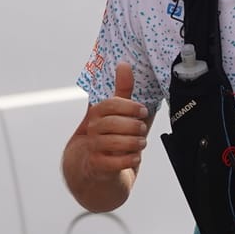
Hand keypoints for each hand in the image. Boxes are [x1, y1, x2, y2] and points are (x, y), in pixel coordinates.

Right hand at [81, 61, 150, 178]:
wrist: (93, 169)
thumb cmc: (109, 137)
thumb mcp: (116, 114)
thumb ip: (121, 91)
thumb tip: (124, 64)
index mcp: (96, 114)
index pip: (111, 105)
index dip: (129, 107)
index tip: (142, 111)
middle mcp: (92, 130)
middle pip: (112, 123)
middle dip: (133, 125)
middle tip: (142, 129)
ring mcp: (92, 149)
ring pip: (113, 142)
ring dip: (133, 142)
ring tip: (141, 143)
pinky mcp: (97, 167)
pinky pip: (112, 163)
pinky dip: (128, 160)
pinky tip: (135, 157)